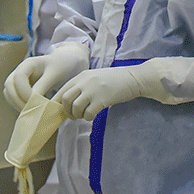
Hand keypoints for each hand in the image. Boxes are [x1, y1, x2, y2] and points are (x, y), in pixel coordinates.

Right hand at [3, 42, 89, 110]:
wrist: (67, 63)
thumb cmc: (62, 67)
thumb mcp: (55, 74)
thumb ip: (43, 86)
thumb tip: (31, 101)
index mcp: (29, 63)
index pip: (19, 77)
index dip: (24, 91)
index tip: (34, 101)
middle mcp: (20, 70)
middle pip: (9, 85)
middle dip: (17, 99)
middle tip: (31, 109)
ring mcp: (18, 79)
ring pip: (8, 93)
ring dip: (16, 103)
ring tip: (31, 111)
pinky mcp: (20, 88)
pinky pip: (13, 98)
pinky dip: (18, 104)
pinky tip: (31, 110)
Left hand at [55, 56, 193, 119]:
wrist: (134, 78)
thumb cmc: (116, 79)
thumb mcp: (95, 77)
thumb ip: (82, 85)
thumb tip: (69, 101)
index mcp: (82, 76)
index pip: (62, 91)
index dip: (59, 103)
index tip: (63, 109)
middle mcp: (85, 82)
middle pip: (65, 100)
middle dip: (66, 111)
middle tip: (73, 115)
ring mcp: (93, 91)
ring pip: (75, 108)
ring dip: (77, 115)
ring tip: (84, 115)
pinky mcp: (102, 100)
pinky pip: (88, 114)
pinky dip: (88, 117)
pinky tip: (93, 115)